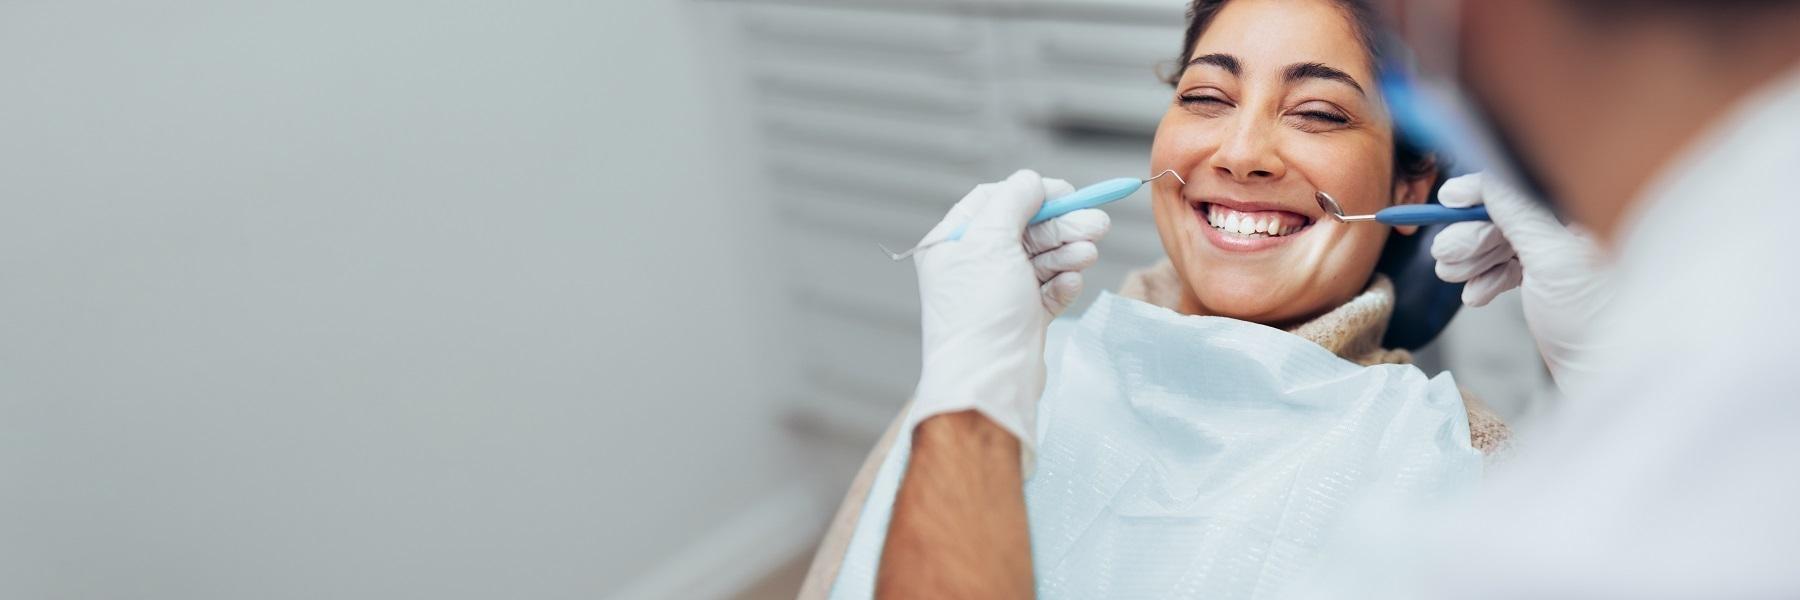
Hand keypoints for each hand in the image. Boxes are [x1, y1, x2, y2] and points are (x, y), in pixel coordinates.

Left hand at [909, 169, 1110, 455]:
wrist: (989, 382)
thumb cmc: (981, 311)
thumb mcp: (992, 241)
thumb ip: (1013, 201)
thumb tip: (1032, 181)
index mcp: (952, 244)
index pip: (993, 200)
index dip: (1031, 193)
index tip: (1066, 192)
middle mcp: (972, 267)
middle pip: (1024, 230)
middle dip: (1061, 225)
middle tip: (1098, 223)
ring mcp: (998, 294)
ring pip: (1041, 259)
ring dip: (1067, 251)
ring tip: (1090, 251)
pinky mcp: (1021, 319)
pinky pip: (1047, 291)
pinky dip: (1062, 283)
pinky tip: (1071, 282)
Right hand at [1431, 172, 1612, 385]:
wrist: (1604, 374)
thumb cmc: (1594, 319)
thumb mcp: (1552, 258)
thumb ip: (1518, 213)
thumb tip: (1485, 180)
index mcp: (1582, 213)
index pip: (1521, 187)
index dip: (1481, 193)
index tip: (1447, 200)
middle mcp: (1570, 229)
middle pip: (1504, 217)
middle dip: (1470, 236)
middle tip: (1444, 255)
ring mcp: (1556, 257)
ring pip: (1500, 245)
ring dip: (1471, 261)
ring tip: (1452, 277)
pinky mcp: (1545, 284)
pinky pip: (1505, 270)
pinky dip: (1485, 281)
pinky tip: (1475, 296)